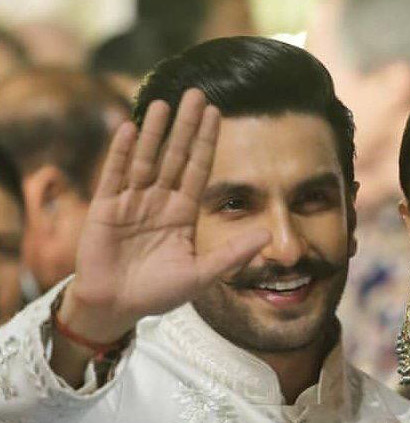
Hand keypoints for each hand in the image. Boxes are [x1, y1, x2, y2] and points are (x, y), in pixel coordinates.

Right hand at [61, 89, 269, 343]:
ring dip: (154, 133)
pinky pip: (115, 175)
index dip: (206, 143)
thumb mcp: (201, 275)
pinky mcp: (105, 208)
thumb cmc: (158, 294)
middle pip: (174, 157)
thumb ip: (233, 255)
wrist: (117, 308)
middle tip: (195, 92)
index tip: (216, 113)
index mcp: (181, 214)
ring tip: (163, 103)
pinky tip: (130, 129)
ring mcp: (131, 202)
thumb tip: (268, 235)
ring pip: (145, 160)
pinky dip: (121, 153)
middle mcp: (158, 202)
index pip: (197, 171)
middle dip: (185, 127)